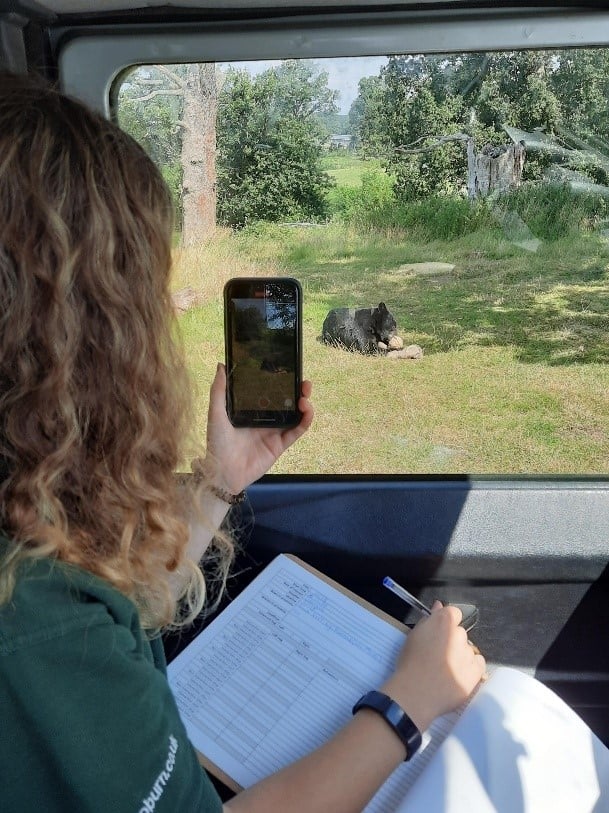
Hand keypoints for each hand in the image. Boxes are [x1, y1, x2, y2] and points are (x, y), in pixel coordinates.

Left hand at [203, 363, 313, 493]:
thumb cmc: (216, 443)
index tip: (286, 371)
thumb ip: (219, 391)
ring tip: (304, 395)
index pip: (269, 392)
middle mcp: (264, 419)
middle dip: (297, 390)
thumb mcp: (216, 413)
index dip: (280, 382)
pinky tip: (306, 410)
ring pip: (295, 415)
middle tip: (303, 382)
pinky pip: (297, 431)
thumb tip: (221, 365)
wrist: (223, 472)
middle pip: (286, 402)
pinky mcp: (280, 445)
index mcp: (250, 410)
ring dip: (304, 403)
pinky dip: (305, 420)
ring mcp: (274, 432)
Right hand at [381, 602, 485, 732]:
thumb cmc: (410, 663)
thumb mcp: (414, 636)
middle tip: (438, 655)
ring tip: (446, 669)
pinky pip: (478, 664)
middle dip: (452, 640)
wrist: (415, 693)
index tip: (439, 633)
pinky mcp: (476, 672)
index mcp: (443, 622)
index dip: (447, 622)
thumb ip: (429, 619)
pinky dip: (471, 668)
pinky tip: (456, 675)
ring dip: (461, 655)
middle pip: (460, 633)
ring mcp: (469, 653)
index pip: (454, 613)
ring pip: (468, 649)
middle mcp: (459, 634)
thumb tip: (439, 606)